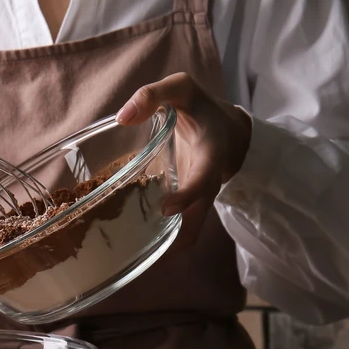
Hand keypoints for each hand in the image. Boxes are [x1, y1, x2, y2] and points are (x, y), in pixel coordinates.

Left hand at [116, 72, 251, 244]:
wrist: (227, 129)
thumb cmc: (201, 107)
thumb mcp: (182, 89)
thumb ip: (154, 95)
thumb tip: (122, 117)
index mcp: (210, 154)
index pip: (204, 179)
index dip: (189, 196)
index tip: (167, 210)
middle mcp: (207, 183)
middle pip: (196, 219)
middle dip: (173, 239)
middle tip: (137, 252)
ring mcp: (199, 200)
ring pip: (188, 233)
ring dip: (164, 249)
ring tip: (128, 260)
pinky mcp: (189, 207)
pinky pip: (179, 232)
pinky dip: (160, 243)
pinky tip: (129, 250)